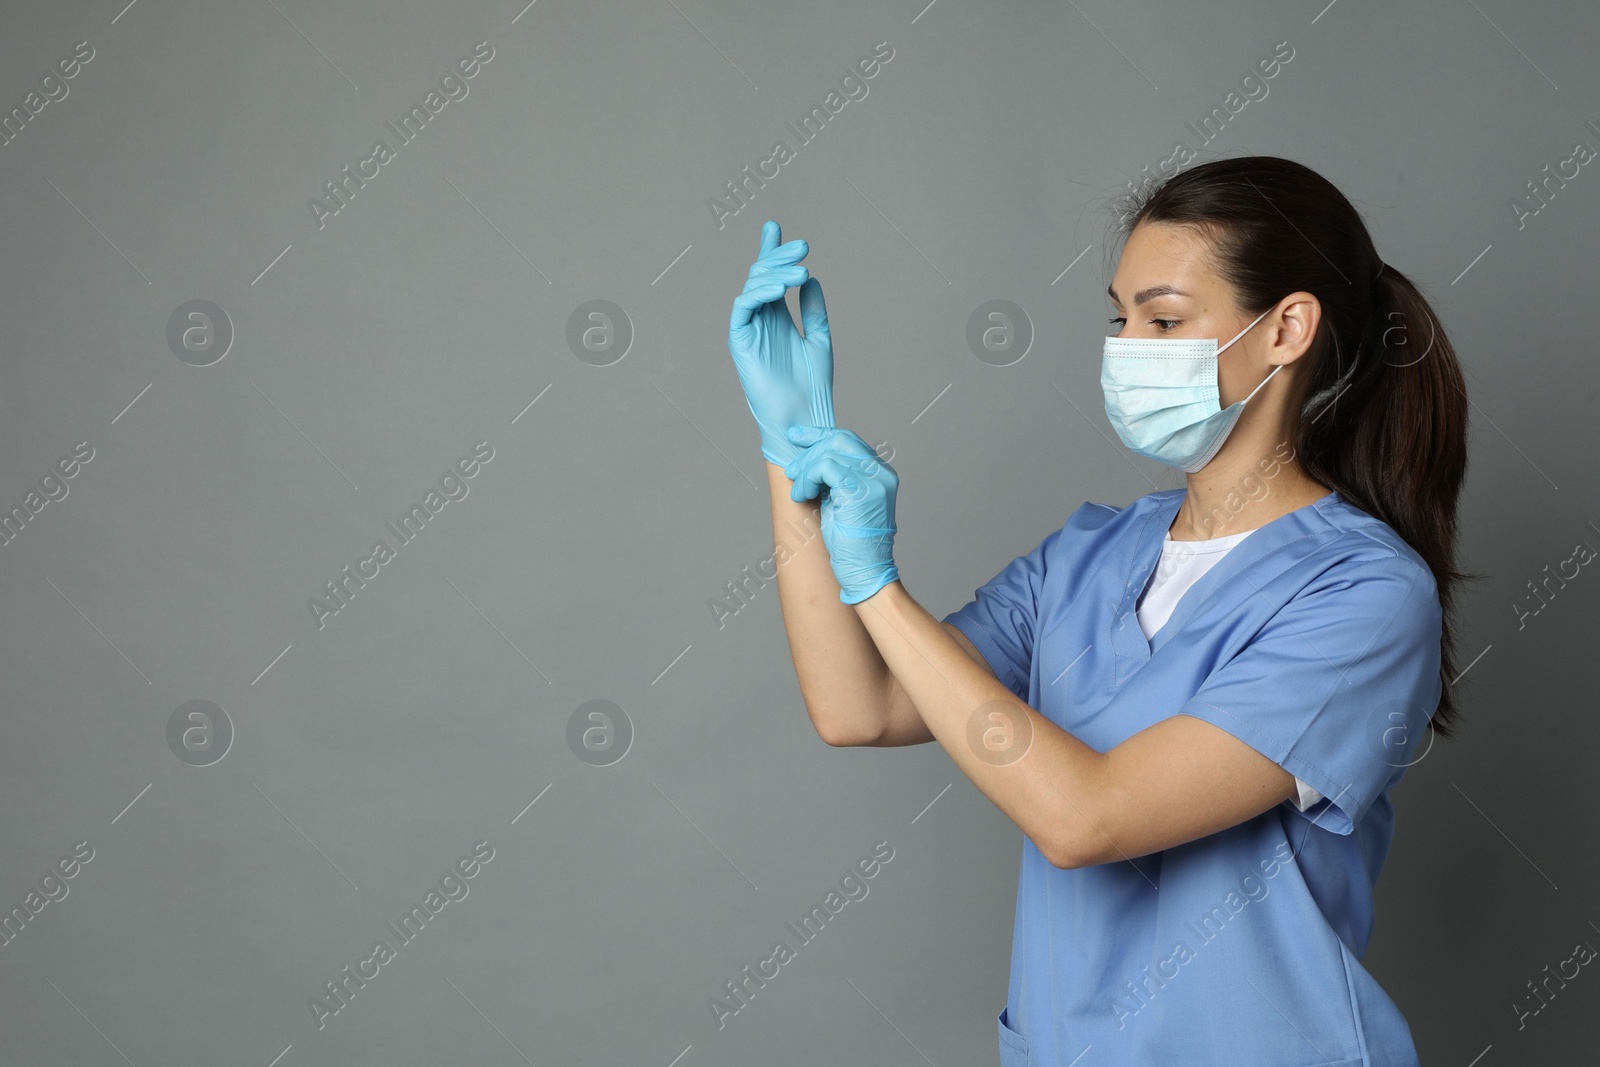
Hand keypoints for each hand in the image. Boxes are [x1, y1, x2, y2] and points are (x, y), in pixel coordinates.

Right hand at [727, 219, 835, 466]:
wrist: (803, 415)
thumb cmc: (812, 385)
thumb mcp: (819, 338)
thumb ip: (813, 309)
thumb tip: (809, 279)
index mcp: (777, 317)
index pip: (770, 277)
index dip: (771, 250)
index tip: (775, 226)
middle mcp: (760, 319)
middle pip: (761, 275)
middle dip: (779, 256)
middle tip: (803, 246)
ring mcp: (749, 328)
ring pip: (752, 287)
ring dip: (776, 273)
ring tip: (801, 271)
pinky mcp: (740, 340)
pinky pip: (743, 307)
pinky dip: (759, 292)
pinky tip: (780, 287)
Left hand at [783, 424, 898, 604]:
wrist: (864, 571)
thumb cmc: (851, 543)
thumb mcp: (842, 501)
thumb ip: (835, 477)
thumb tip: (810, 457)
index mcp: (881, 473)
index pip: (849, 440)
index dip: (820, 435)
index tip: (797, 437)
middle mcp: (881, 473)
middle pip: (839, 440)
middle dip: (808, 450)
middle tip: (791, 471)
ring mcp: (874, 480)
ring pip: (829, 453)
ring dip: (805, 470)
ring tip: (799, 491)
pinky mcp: (860, 491)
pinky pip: (825, 467)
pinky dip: (808, 478)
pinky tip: (802, 495)